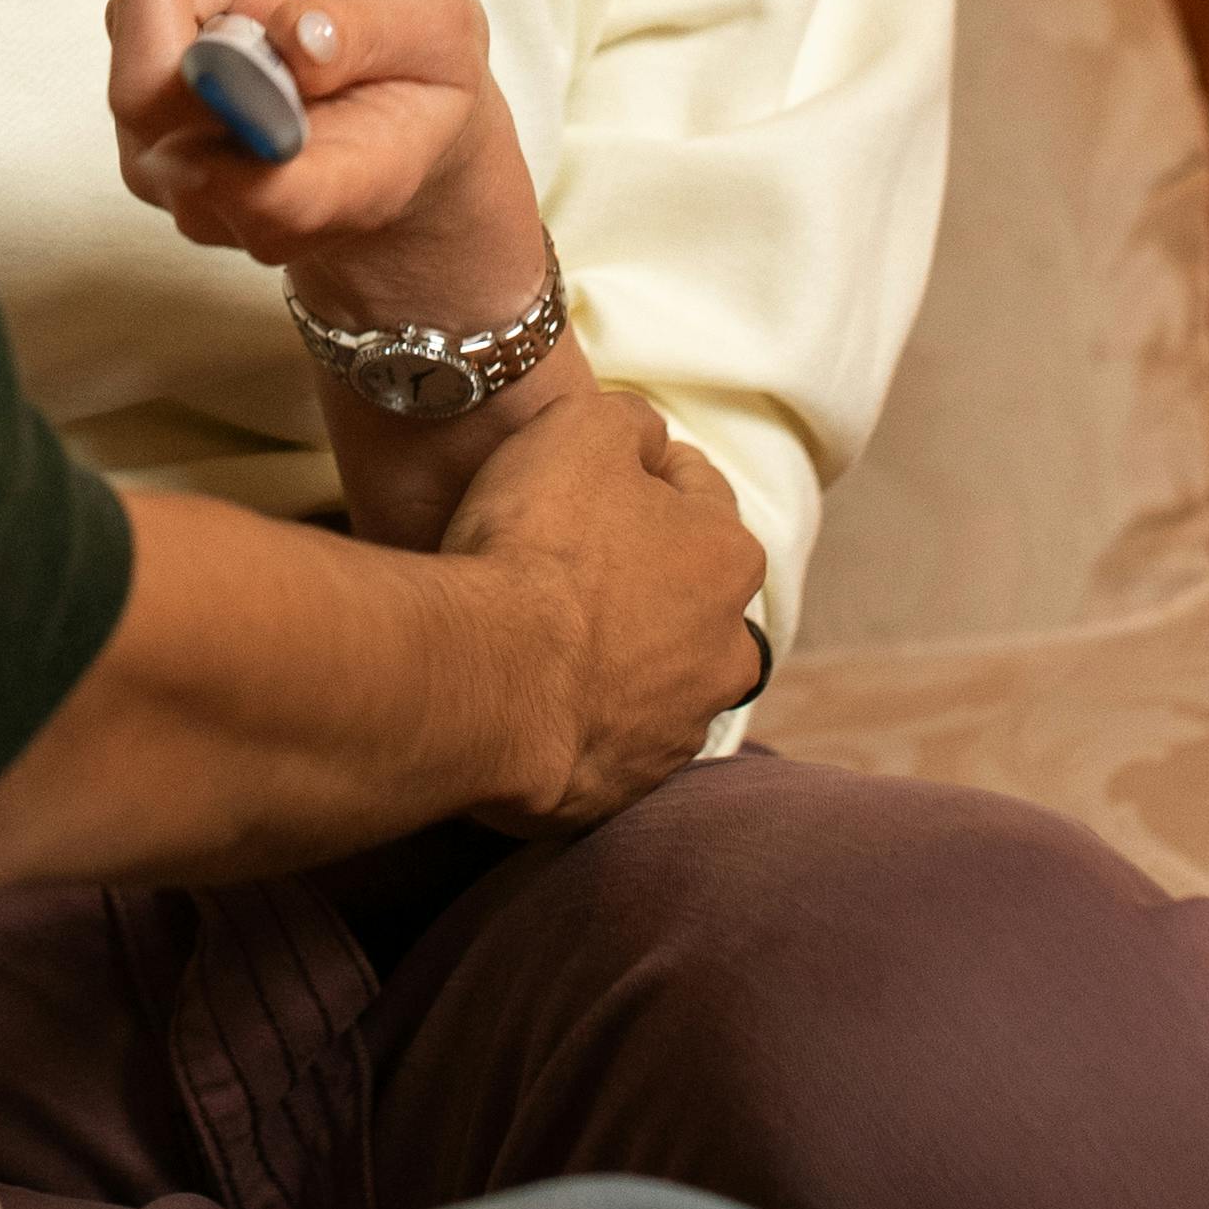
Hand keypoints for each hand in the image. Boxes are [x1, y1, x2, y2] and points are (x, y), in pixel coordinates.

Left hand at [108, 0, 542, 325]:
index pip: (268, 189)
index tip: (254, 24)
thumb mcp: (437, 32)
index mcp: (341, 191)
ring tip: (280, 2)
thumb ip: (372, 34)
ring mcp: (182, 181)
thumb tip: (296, 36)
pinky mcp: (145, 140)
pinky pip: (128, 32)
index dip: (236, 115)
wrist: (397, 130)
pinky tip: (243, 15)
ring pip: (139, 48)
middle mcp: (242, 206)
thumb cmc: (422, 81)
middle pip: (152, 97)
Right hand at [442, 378, 768, 831]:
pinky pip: (607, 737)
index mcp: (728, 558)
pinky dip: (577, 715)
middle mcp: (724, 651)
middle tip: (563, 557)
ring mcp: (677, 727)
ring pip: (652, 672)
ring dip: (613, 652)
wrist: (481, 682)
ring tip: (539, 635)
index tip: (589, 471)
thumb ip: (628, 422)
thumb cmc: (536, 548)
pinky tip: (527, 694)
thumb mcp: (580, 429)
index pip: (695, 489)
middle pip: (683, 591)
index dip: (640, 468)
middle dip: (637, 572)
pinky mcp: (626, 786)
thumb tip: (644, 441)